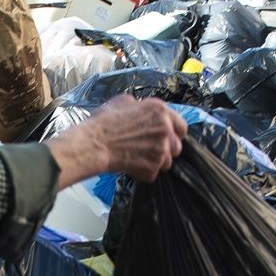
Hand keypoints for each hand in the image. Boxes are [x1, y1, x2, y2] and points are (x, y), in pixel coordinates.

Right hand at [46, 96, 186, 186]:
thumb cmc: (104, 122)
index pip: (181, 126)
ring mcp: (161, 151)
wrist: (94, 144)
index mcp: (160, 111)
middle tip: (149, 149)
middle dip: (166, 149)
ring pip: (167, 162)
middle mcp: (166, 130)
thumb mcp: (122, 101)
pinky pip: (153, 174)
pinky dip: (144, 172)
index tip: (168, 137)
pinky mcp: (153, 168)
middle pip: (177, 146)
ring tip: (138, 157)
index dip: (174, 133)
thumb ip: (140, 106)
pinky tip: (130, 164)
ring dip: (156, 162)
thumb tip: (141, 108)